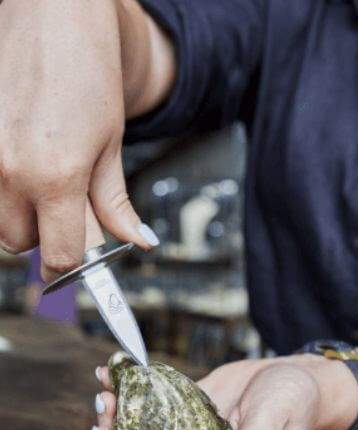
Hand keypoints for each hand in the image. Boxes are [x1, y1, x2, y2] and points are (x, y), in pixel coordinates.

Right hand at [0, 0, 153, 281]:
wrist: (53, 16)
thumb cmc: (87, 71)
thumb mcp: (111, 145)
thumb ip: (115, 203)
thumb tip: (136, 241)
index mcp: (55, 177)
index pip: (59, 257)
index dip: (71, 267)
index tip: (78, 263)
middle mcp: (10, 172)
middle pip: (21, 244)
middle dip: (44, 235)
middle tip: (63, 205)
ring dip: (19, 215)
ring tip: (42, 177)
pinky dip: (2, 190)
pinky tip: (22, 162)